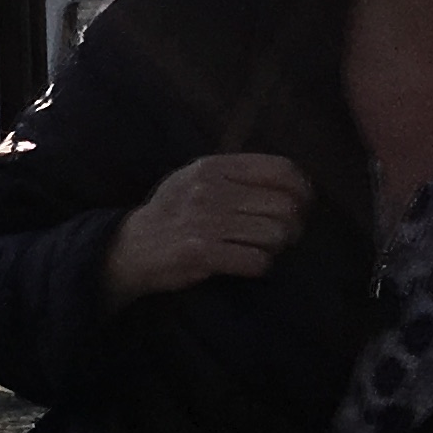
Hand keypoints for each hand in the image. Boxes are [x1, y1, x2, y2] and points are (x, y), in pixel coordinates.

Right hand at [102, 153, 313, 307]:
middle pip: (284, 206)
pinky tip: (244, 261)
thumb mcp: (196, 178)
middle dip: (292, 225)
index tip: (301, 203)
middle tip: (282, 234)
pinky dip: (259, 265)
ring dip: (275, 247)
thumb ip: (236, 174)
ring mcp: (204, 222)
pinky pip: (257, 261)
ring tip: (259, 247)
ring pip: (275, 235)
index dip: (301, 189)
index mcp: (212, 167)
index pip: (280, 170)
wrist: (131, 247)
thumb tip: (293, 182)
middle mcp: (209, 190)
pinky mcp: (201, 253)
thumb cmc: (174, 212)